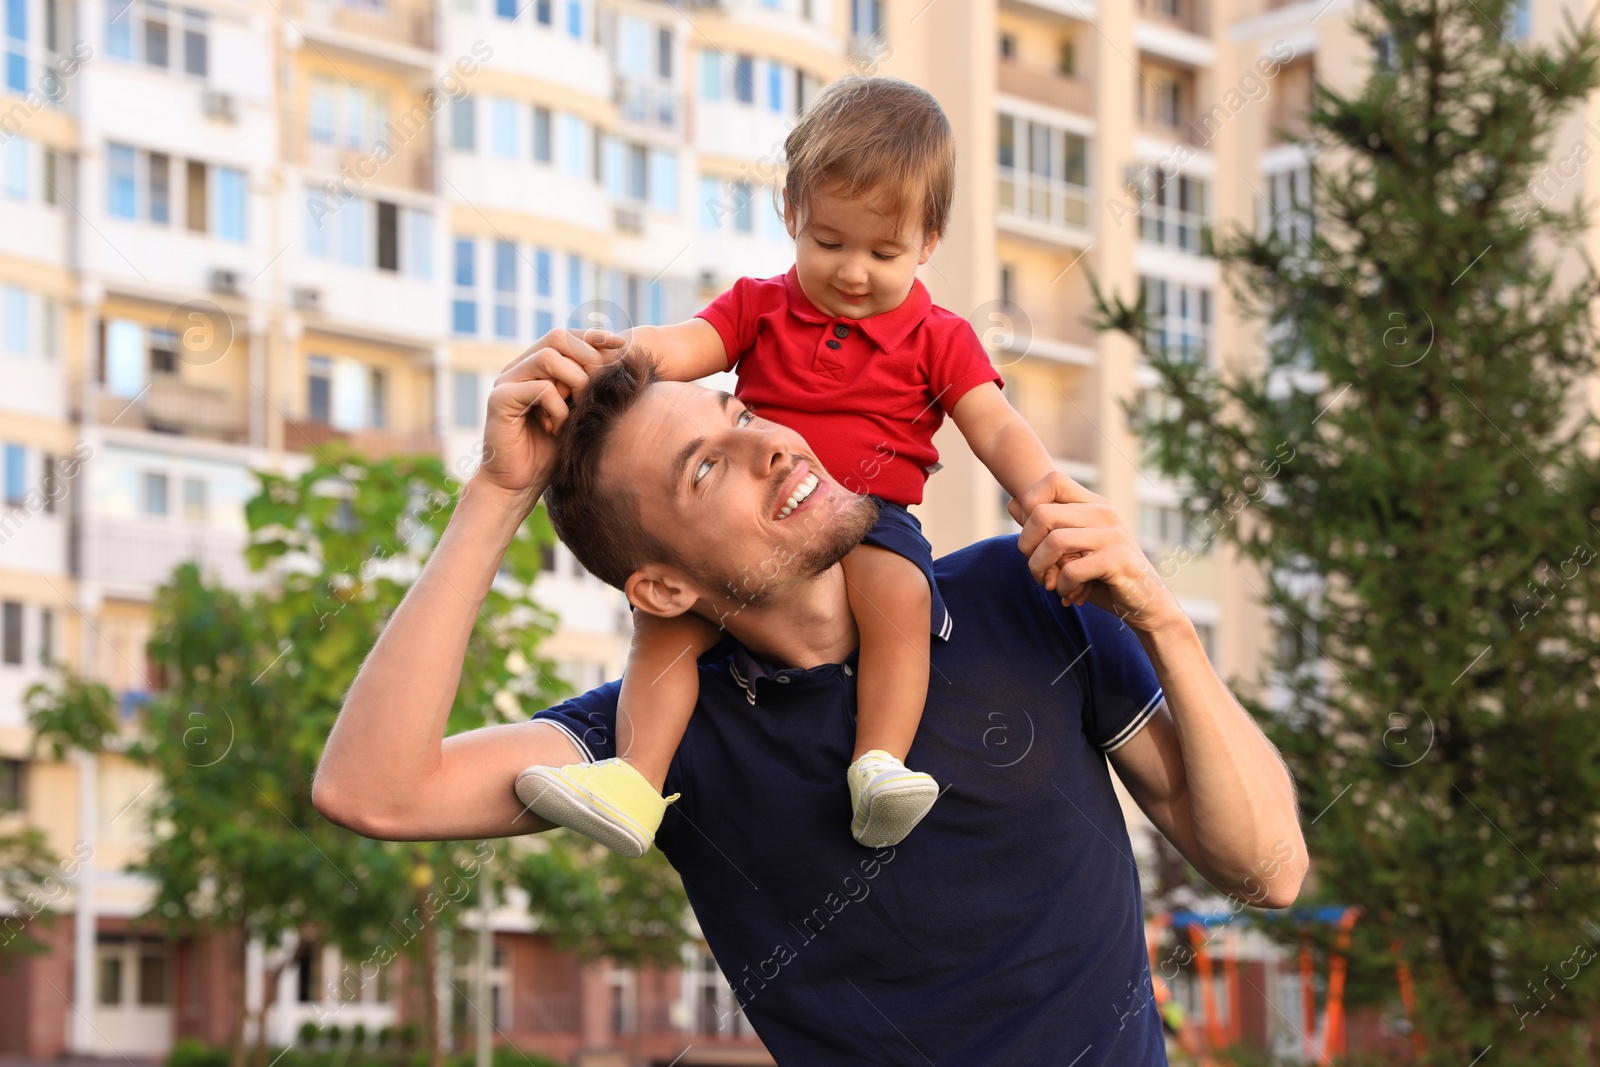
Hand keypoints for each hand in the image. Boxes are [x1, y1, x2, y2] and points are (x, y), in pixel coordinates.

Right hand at [473, 330, 624, 510]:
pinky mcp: (499, 400)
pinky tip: (556, 428)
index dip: (593, 338)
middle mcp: (518, 368)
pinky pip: (540, 388)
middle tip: (595, 391)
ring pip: (548, 358)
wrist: (517, 484)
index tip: (620, 346)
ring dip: (574, 382)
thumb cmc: (550, 451)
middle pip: (557, 338)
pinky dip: (558, 407)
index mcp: (535, 367)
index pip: (566, 336)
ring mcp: (506, 381)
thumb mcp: (577, 413)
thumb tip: (618, 358)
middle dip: (586, 359)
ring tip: (577, 410)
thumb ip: (588, 386)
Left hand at [1009, 472, 1182, 633]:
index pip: (1052, 480)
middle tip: (1036, 568)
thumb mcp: (1072, 549)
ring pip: (1053, 541)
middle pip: (1041, 514)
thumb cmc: (1104, 576)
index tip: (1033, 535)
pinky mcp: (1117, 559)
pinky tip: (1069, 593)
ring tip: (1047, 583)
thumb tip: (1012, 503)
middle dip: (1027, 546)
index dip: (1030, 504)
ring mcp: (1113, 534)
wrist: (1147, 604)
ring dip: (1040, 569)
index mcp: (1093, 504)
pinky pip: (1071, 570)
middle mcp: (1104, 513)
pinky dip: (1062, 586)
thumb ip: (1045, 527)